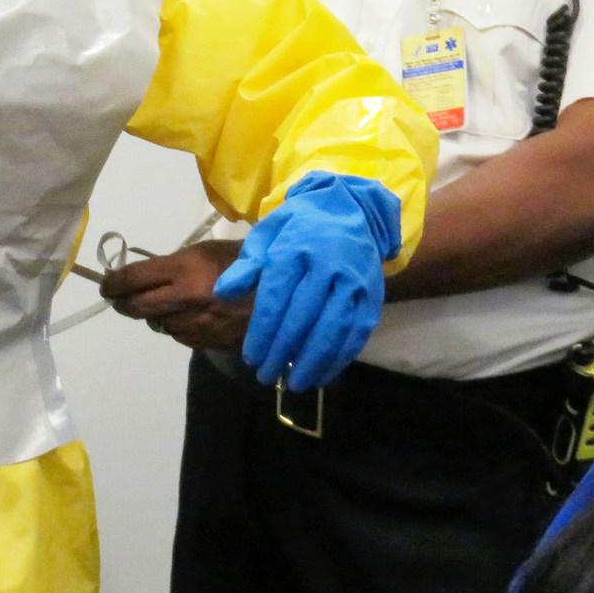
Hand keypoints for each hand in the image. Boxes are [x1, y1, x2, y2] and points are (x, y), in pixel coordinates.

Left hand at [101, 240, 251, 347]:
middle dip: (123, 303)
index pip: (133, 279)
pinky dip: (180, 327)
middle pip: (136, 308)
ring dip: (157, 315)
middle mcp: (186, 299)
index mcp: (185, 269)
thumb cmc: (244, 262)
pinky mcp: (208, 342)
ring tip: (171, 304)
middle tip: (120, 299)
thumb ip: (173, 265)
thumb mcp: (206, 251)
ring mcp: (197, 324)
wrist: (283, 293)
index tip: (106, 285)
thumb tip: (142, 277)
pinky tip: (193, 316)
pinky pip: (181, 336)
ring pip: (159, 324)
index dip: (113, 283)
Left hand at [213, 172, 402, 390]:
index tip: (251, 357)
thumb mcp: (267, 234)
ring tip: (295, 382)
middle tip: (265, 375)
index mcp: (294, 251)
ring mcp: (353, 283)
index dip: (262, 332)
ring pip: (332, 330)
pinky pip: (356, 332)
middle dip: (281, 352)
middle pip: (302, 318)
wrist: (351, 210)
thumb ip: (247, 265)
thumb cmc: (299, 226)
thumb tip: (222, 293)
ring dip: (313, 361)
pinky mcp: (371, 296)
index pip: (275, 299)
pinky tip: (324, 373)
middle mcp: (326, 267)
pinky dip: (340, 357)